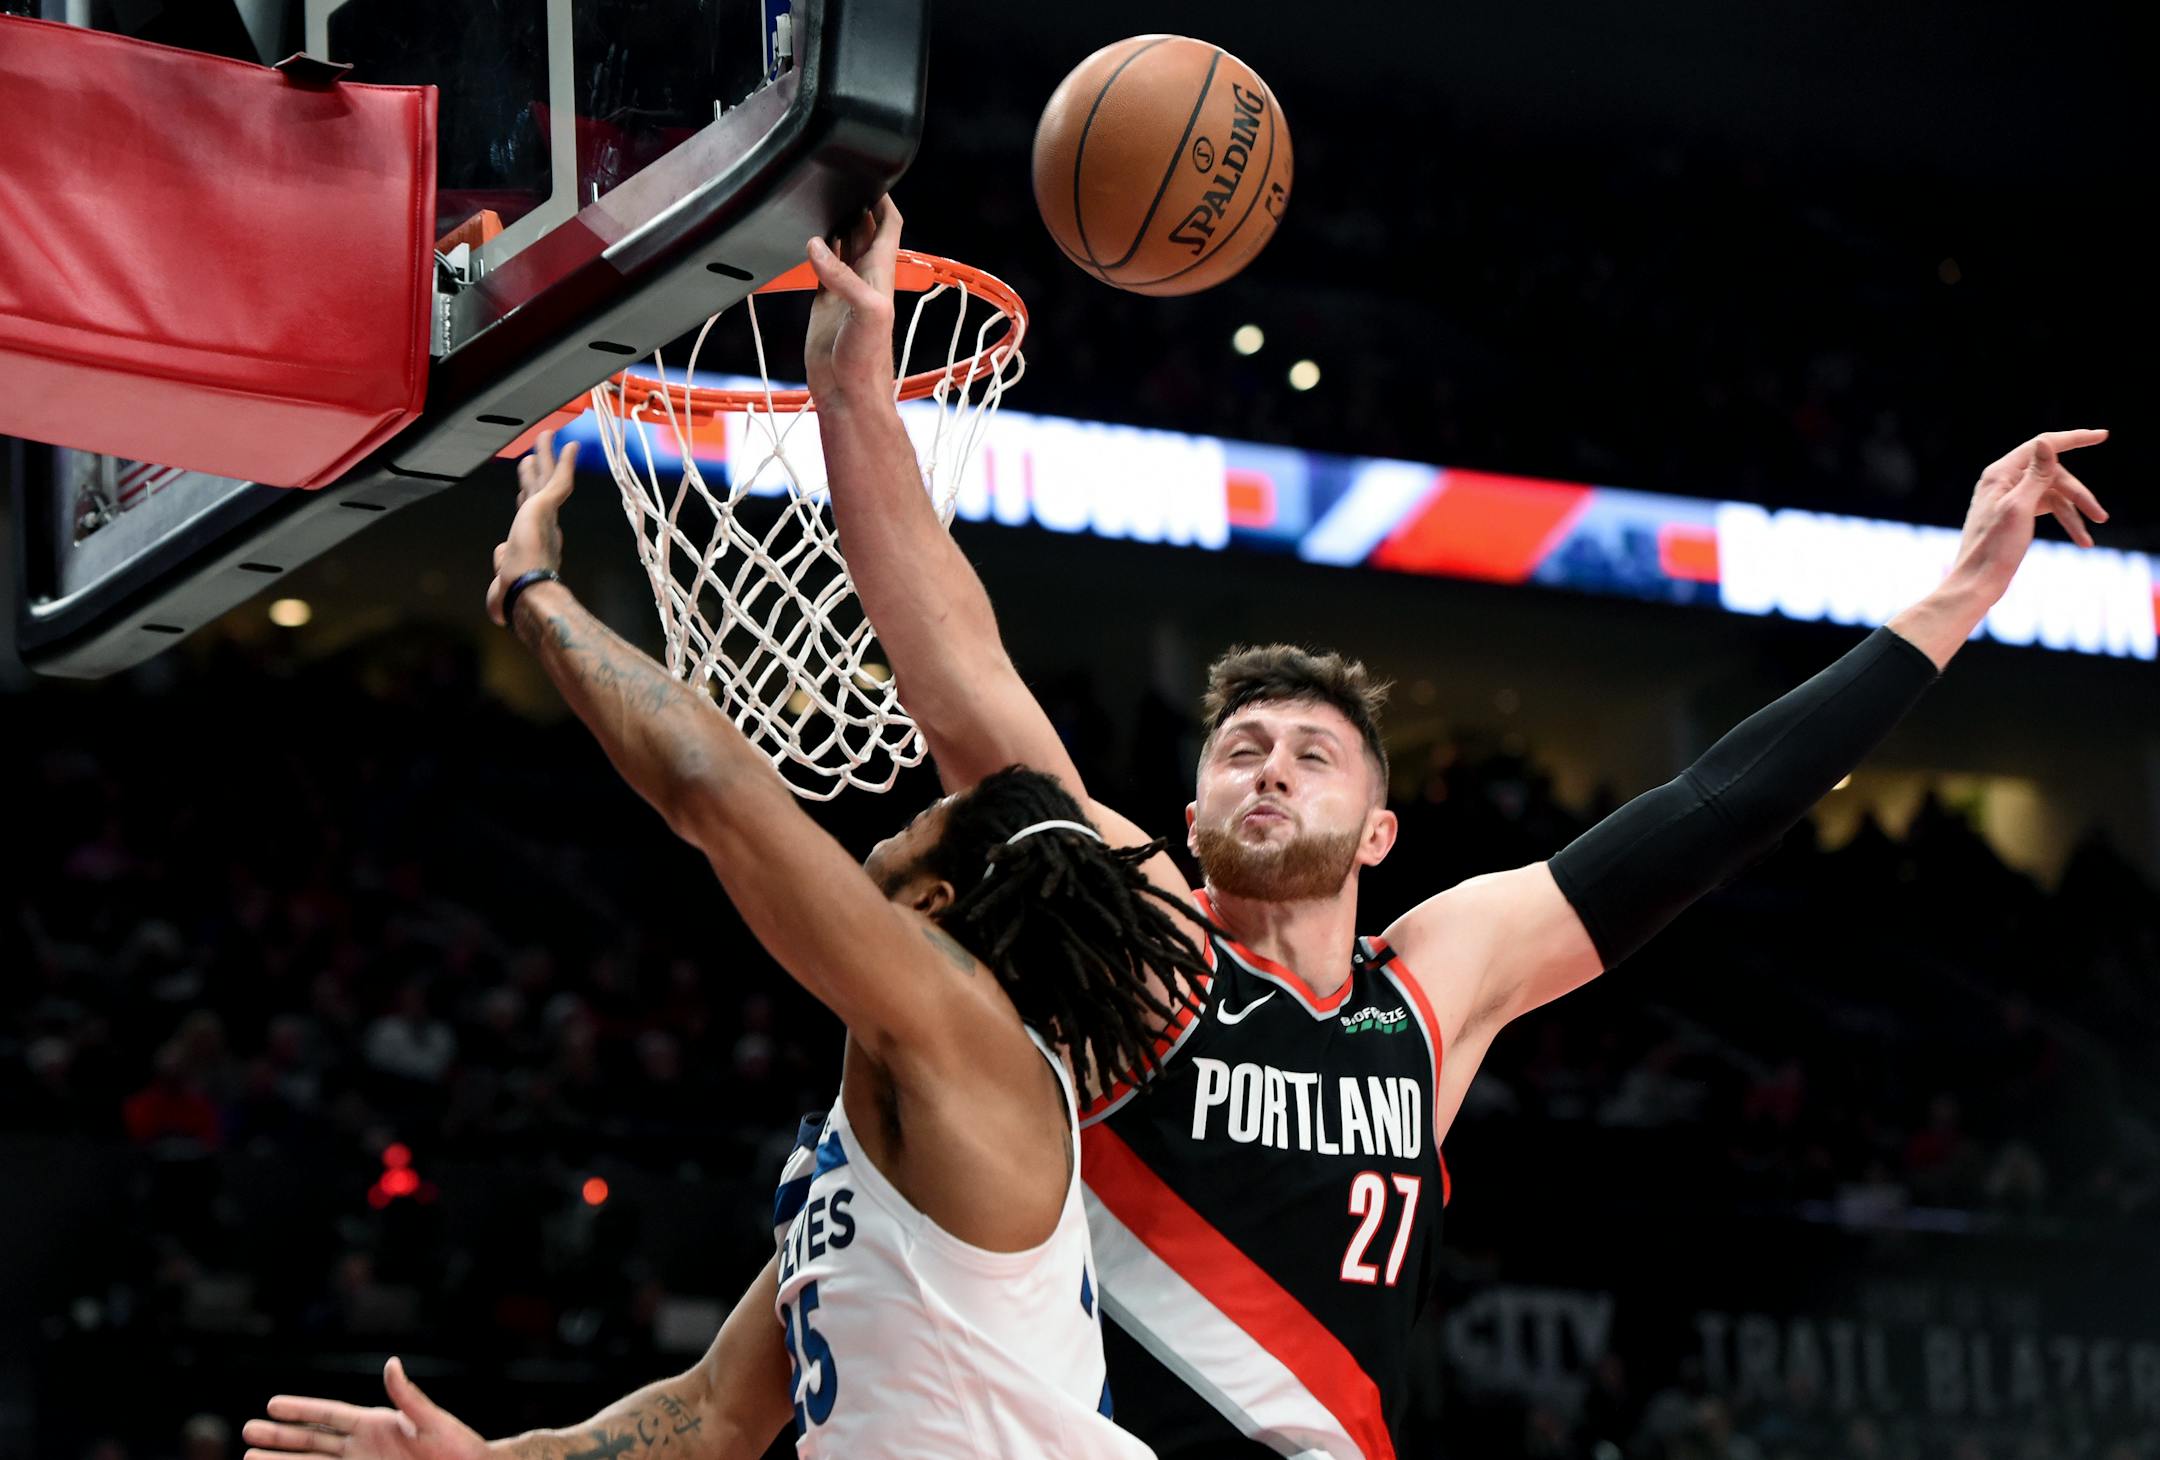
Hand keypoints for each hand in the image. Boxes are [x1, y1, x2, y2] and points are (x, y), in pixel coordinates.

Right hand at [242, 1357, 486, 1459]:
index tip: (270, 1404)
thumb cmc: (460, 1447)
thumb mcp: (433, 1420)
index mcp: (375, 1423)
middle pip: (311, 1441)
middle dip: (279, 1439)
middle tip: (246, 1434)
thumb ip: (407, 1396)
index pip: (328, 1414)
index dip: (300, 1409)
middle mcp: (362, 1446)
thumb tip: (391, 1363)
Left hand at [486, 429, 578, 626]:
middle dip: (540, 468)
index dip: (526, 496)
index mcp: (536, 542)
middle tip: (539, 450)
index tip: (523, 485)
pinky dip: (564, 461)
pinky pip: (559, 479)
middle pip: (540, 489)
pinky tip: (569, 445)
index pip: (529, 513)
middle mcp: (546, 526)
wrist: (528, 594)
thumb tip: (499, 560)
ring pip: (548, 477)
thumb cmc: (516, 595)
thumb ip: (501, 564)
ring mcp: (547, 515)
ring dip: (548, 454)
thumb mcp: (502, 578)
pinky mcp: (547, 506)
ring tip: (549, 435)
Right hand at [803, 195, 902, 406]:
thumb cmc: (868, 359)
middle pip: (863, 227)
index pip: (888, 224)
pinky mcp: (823, 302)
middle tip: (835, 178)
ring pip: (840, 244)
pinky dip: (813, 250)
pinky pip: (819, 267)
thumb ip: (843, 277)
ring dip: (833, 223)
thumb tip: (817, 244)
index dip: (883, 199)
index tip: (871, 174)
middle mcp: (863, 275)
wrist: (848, 393)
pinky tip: (803, 239)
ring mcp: (843, 287)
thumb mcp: (866, 312)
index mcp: (880, 271)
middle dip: (854, 203)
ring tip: (817, 199)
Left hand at [1945, 428, 2109, 600]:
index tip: (2102, 436)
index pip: (2043, 445)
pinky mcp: (2016, 513)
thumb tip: (2046, 442)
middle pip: (2054, 475)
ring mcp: (2010, 497)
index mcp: (2000, 473)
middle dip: (2078, 494)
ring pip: (2054, 493)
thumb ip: (2036, 474)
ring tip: (2093, 533)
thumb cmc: (1995, 547)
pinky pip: (2048, 508)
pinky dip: (2065, 521)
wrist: (1978, 582)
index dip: (2074, 439)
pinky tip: (2083, 539)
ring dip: (2075, 511)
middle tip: (2100, 517)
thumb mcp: (2020, 508)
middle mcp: (2004, 480)